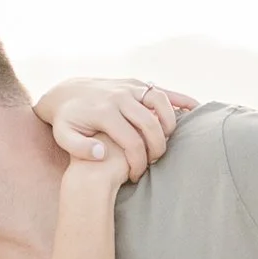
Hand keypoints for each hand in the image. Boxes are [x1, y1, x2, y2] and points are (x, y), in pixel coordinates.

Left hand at [36, 77, 191, 179]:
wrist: (66, 92)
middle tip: (154, 162)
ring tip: (166, 142)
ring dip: (170, 124)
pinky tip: (194, 109)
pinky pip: (162, 90)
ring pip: (161, 103)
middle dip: (157, 148)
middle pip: (150, 124)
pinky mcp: (136, 83)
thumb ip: (78, 148)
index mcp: (103, 113)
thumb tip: (102, 153)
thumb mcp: (63, 136)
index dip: (138, 163)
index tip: (136, 176)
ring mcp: (129, 87)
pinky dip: (180, 99)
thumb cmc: (67, 121)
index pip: (132, 142)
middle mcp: (119, 97)